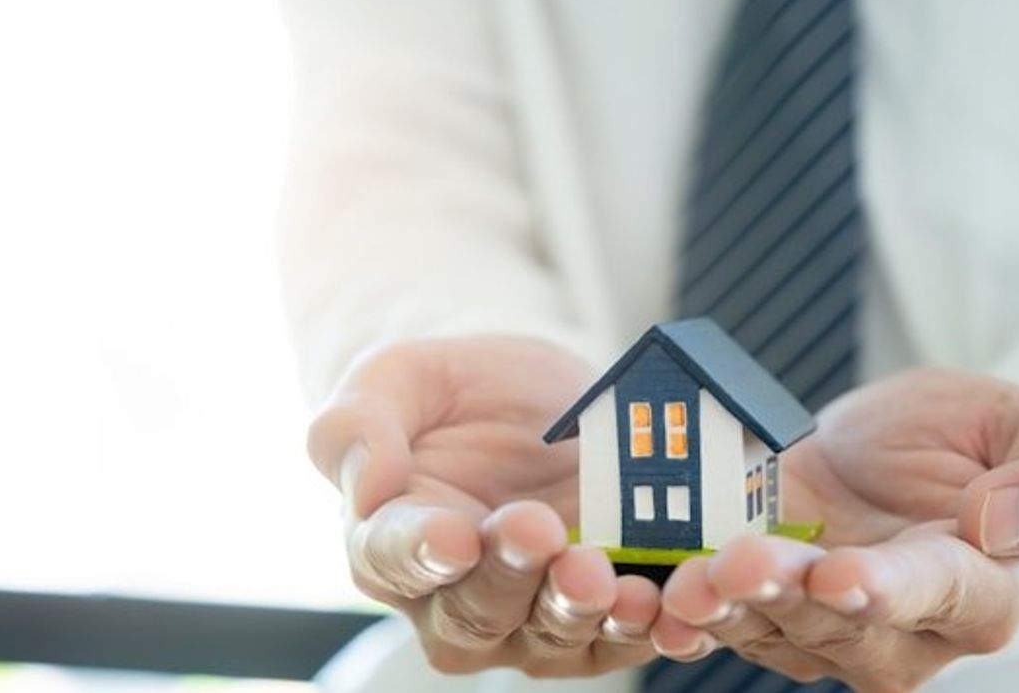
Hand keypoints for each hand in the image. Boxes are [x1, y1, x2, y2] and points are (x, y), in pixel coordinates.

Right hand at [307, 337, 662, 675]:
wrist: (536, 401)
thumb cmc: (451, 396)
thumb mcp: (395, 381)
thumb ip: (358, 427)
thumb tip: (369, 485)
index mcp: (391, 542)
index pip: (393, 558)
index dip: (420, 553)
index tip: (452, 534)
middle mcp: (454, 598)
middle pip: (475, 610)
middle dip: (510, 575)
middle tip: (538, 528)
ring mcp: (529, 617)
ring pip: (550, 634)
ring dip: (578, 610)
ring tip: (601, 574)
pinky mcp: (600, 616)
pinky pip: (623, 638)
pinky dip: (646, 628)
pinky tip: (660, 603)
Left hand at [652, 368, 1018, 691]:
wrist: (905, 459)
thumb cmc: (980, 446)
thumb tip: (1005, 520)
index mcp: (981, 589)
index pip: (937, 594)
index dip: (888, 587)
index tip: (843, 571)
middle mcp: (903, 630)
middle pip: (839, 621)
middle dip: (784, 593)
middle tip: (737, 564)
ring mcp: (827, 629)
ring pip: (773, 629)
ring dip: (725, 609)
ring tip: (687, 580)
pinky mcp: (766, 610)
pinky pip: (727, 622)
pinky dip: (689, 611)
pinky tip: (655, 595)